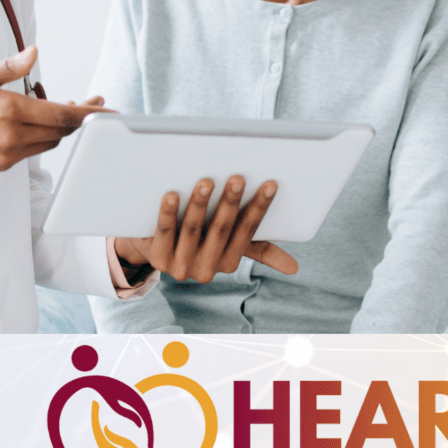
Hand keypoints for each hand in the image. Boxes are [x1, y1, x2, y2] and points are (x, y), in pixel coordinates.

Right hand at [0, 47, 101, 173]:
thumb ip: (10, 67)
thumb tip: (34, 53)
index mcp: (9, 111)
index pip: (62, 115)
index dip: (89, 114)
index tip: (108, 110)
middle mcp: (12, 136)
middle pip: (61, 131)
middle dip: (78, 117)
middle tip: (88, 101)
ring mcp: (8, 154)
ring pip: (50, 142)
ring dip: (59, 126)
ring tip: (51, 104)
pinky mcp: (3, 164)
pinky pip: (33, 150)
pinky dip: (41, 135)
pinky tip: (31, 119)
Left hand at [113, 176, 298, 282]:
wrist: (152, 249)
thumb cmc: (200, 239)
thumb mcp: (228, 245)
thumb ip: (258, 251)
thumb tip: (294, 269)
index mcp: (228, 263)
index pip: (247, 233)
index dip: (259, 208)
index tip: (269, 184)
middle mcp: (206, 269)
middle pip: (221, 230)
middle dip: (230, 203)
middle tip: (237, 177)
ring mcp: (180, 265)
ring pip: (192, 230)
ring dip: (200, 205)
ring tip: (206, 181)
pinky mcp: (157, 257)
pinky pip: (164, 231)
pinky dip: (168, 212)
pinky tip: (171, 194)